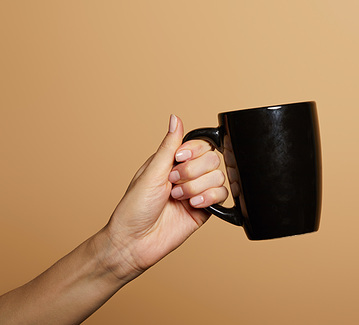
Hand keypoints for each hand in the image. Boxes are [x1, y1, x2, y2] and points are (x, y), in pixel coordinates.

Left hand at [101, 115, 226, 280]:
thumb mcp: (151, 172)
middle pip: (212, 159)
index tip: (178, 160)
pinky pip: (222, 195)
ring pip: (218, 177)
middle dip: (192, 172)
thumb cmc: (134, 208)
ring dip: (196, 187)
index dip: (193, 151)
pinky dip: (209, 198)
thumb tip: (175, 118)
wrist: (135, 242)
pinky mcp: (205, 209)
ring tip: (178, 198)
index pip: (200, 144)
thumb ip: (169, 146)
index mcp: (173, 162)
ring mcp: (197, 192)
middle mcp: (187, 175)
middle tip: (173, 183)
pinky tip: (193, 204)